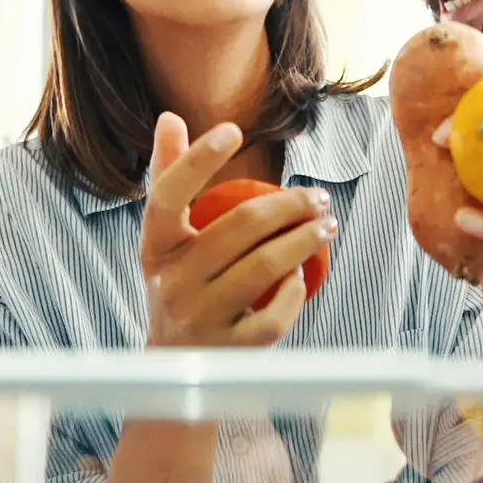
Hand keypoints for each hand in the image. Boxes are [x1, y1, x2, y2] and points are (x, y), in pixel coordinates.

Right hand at [139, 113, 336, 347]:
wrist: (174, 365)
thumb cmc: (178, 283)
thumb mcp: (165, 239)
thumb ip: (167, 177)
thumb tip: (170, 117)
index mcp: (155, 248)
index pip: (168, 196)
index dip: (198, 160)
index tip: (233, 130)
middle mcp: (171, 282)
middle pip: (239, 227)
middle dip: (289, 205)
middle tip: (318, 197)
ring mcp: (200, 318)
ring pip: (263, 268)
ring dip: (304, 240)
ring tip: (327, 225)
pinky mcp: (229, 350)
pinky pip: (273, 315)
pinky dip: (294, 291)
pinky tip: (303, 274)